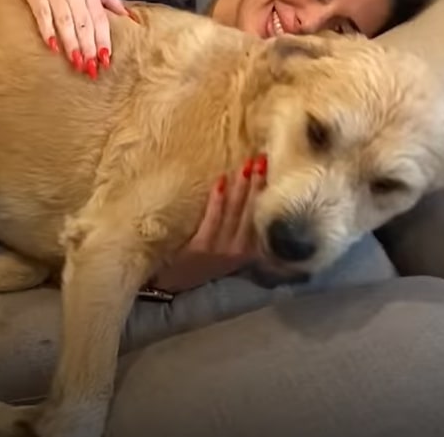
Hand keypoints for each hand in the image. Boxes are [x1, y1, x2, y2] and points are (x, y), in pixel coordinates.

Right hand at [15, 0, 127, 77]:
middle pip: (84, 24)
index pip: (100, 20)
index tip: (106, 60)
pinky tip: (52, 47)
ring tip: (76, 63)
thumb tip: (132, 18)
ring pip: (66, 22)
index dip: (103, 40)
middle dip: (89, 48)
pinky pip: (43, 15)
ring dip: (71, 44)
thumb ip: (112, 2)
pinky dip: (47, 31)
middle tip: (92, 70)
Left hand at [151, 155, 267, 292]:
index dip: (266, 190)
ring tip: (246, 164)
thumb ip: (236, 230)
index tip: (271, 168)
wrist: (172, 285)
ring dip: (241, 186)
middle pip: (251, 210)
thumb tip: (245, 194)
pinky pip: (213, 219)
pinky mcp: (202, 248)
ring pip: (235, 211)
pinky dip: (217, 199)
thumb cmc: (197, 264)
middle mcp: (239, 251)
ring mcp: (222, 250)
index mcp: (248, 251)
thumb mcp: (224, 250)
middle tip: (262, 158)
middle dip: (258, 182)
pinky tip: (220, 180)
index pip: (261, 216)